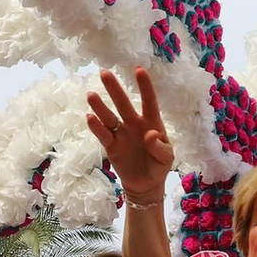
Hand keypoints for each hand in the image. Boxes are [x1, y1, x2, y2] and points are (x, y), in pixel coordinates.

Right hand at [86, 68, 173, 199]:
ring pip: (109, 117)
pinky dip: (96, 127)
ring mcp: (121, 134)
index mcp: (152, 123)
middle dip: (114, 89)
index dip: (144, 87)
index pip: (149, 102)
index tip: (139, 70)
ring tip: (91, 95)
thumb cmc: (159, 166)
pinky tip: (90, 118)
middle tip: (104, 73)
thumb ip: (159, 147)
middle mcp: (134, 124)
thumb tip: (149, 134)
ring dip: (100, 106)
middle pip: (123, 104)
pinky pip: (103, 135)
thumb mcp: (166, 159)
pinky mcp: (111, 146)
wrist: (145, 185)